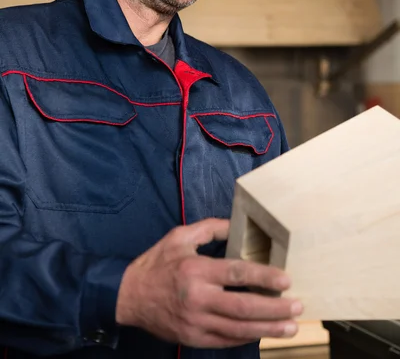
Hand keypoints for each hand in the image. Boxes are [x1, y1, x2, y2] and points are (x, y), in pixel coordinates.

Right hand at [116, 218, 302, 347]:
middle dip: (274, 309)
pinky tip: (262, 333)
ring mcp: (196, 322)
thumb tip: (237, 224)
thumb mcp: (179, 237)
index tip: (286, 280)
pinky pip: (225, 341)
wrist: (129, 296)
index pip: (237, 274)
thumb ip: (210, 229)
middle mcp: (198, 298)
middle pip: (243, 306)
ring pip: (238, 329)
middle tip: (297, 306)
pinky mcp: (193, 338)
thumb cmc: (157, 263)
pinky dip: (246, 337)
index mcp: (196, 271)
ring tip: (290, 328)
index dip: (263, 277)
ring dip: (267, 329)